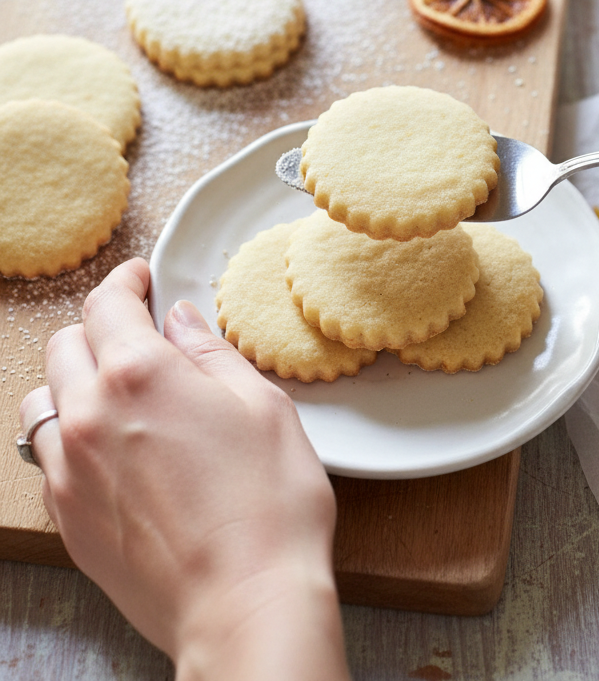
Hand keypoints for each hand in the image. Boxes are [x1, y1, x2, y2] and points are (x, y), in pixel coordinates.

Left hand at [18, 258, 349, 680]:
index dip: (125, 282)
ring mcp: (68, 471)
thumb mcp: (262, 405)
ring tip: (112, 393)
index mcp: (139, 373)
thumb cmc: (268, 505)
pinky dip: (66, 440)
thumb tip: (181, 321)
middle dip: (98, 328)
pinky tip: (108, 451)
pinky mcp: (67, 519)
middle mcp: (89, 415)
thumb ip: (211, 353)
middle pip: (65, 346)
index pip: (107, 303)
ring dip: (71, 383)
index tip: (139, 280)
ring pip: (42, 401)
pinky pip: (45, 460)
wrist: (244, 605)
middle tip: (135, 334)